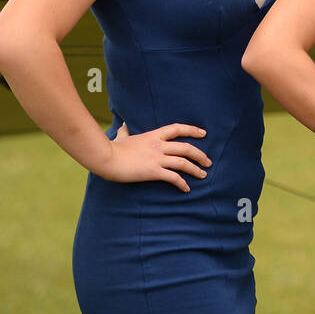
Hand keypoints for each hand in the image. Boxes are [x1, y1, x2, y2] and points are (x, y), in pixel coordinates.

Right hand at [93, 122, 211, 191]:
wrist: (105, 157)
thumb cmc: (111, 148)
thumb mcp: (121, 137)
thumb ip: (125, 131)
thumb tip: (122, 124)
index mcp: (153, 135)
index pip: (177, 128)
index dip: (192, 130)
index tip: (203, 133)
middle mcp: (158, 145)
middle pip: (186, 147)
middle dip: (200, 155)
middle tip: (208, 162)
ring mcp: (157, 158)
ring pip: (183, 162)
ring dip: (195, 169)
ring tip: (203, 175)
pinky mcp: (153, 171)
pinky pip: (173, 177)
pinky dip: (182, 183)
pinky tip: (186, 189)